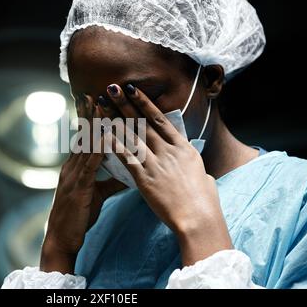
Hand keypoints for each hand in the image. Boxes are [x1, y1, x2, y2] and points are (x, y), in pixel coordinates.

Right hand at [40, 98, 125, 273]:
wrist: (62, 239)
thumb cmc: (78, 217)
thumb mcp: (97, 195)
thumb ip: (110, 181)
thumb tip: (128, 172)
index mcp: (75, 168)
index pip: (83, 139)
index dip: (88, 120)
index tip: (93, 102)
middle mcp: (72, 167)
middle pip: (81, 136)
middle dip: (87, 114)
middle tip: (92, 93)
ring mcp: (73, 176)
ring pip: (85, 145)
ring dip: (93, 124)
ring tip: (99, 105)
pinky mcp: (79, 187)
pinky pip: (89, 165)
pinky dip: (97, 149)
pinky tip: (104, 136)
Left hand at [102, 84, 231, 265]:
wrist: (199, 218)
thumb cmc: (204, 201)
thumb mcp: (203, 175)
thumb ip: (193, 165)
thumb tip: (196, 164)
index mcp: (182, 148)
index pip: (160, 120)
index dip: (144, 103)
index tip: (132, 90)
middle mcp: (168, 151)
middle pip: (142, 122)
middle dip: (125, 104)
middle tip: (111, 88)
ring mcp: (156, 163)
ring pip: (131, 135)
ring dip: (115, 118)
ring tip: (102, 105)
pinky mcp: (145, 178)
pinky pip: (126, 157)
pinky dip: (113, 144)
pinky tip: (102, 134)